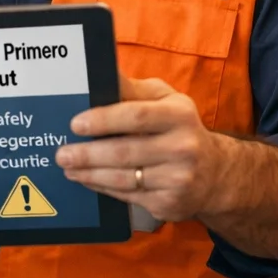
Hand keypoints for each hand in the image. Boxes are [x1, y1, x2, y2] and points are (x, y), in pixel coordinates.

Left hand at [55, 74, 227, 222]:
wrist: (216, 174)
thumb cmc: (180, 128)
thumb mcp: (165, 100)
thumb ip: (134, 90)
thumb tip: (103, 73)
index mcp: (180, 115)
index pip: (137, 116)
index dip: (104, 120)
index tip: (76, 124)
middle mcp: (183, 148)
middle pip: (125, 152)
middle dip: (88, 154)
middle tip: (62, 153)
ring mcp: (178, 179)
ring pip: (123, 178)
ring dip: (89, 173)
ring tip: (68, 167)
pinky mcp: (169, 204)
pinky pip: (127, 196)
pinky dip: (102, 188)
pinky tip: (87, 180)